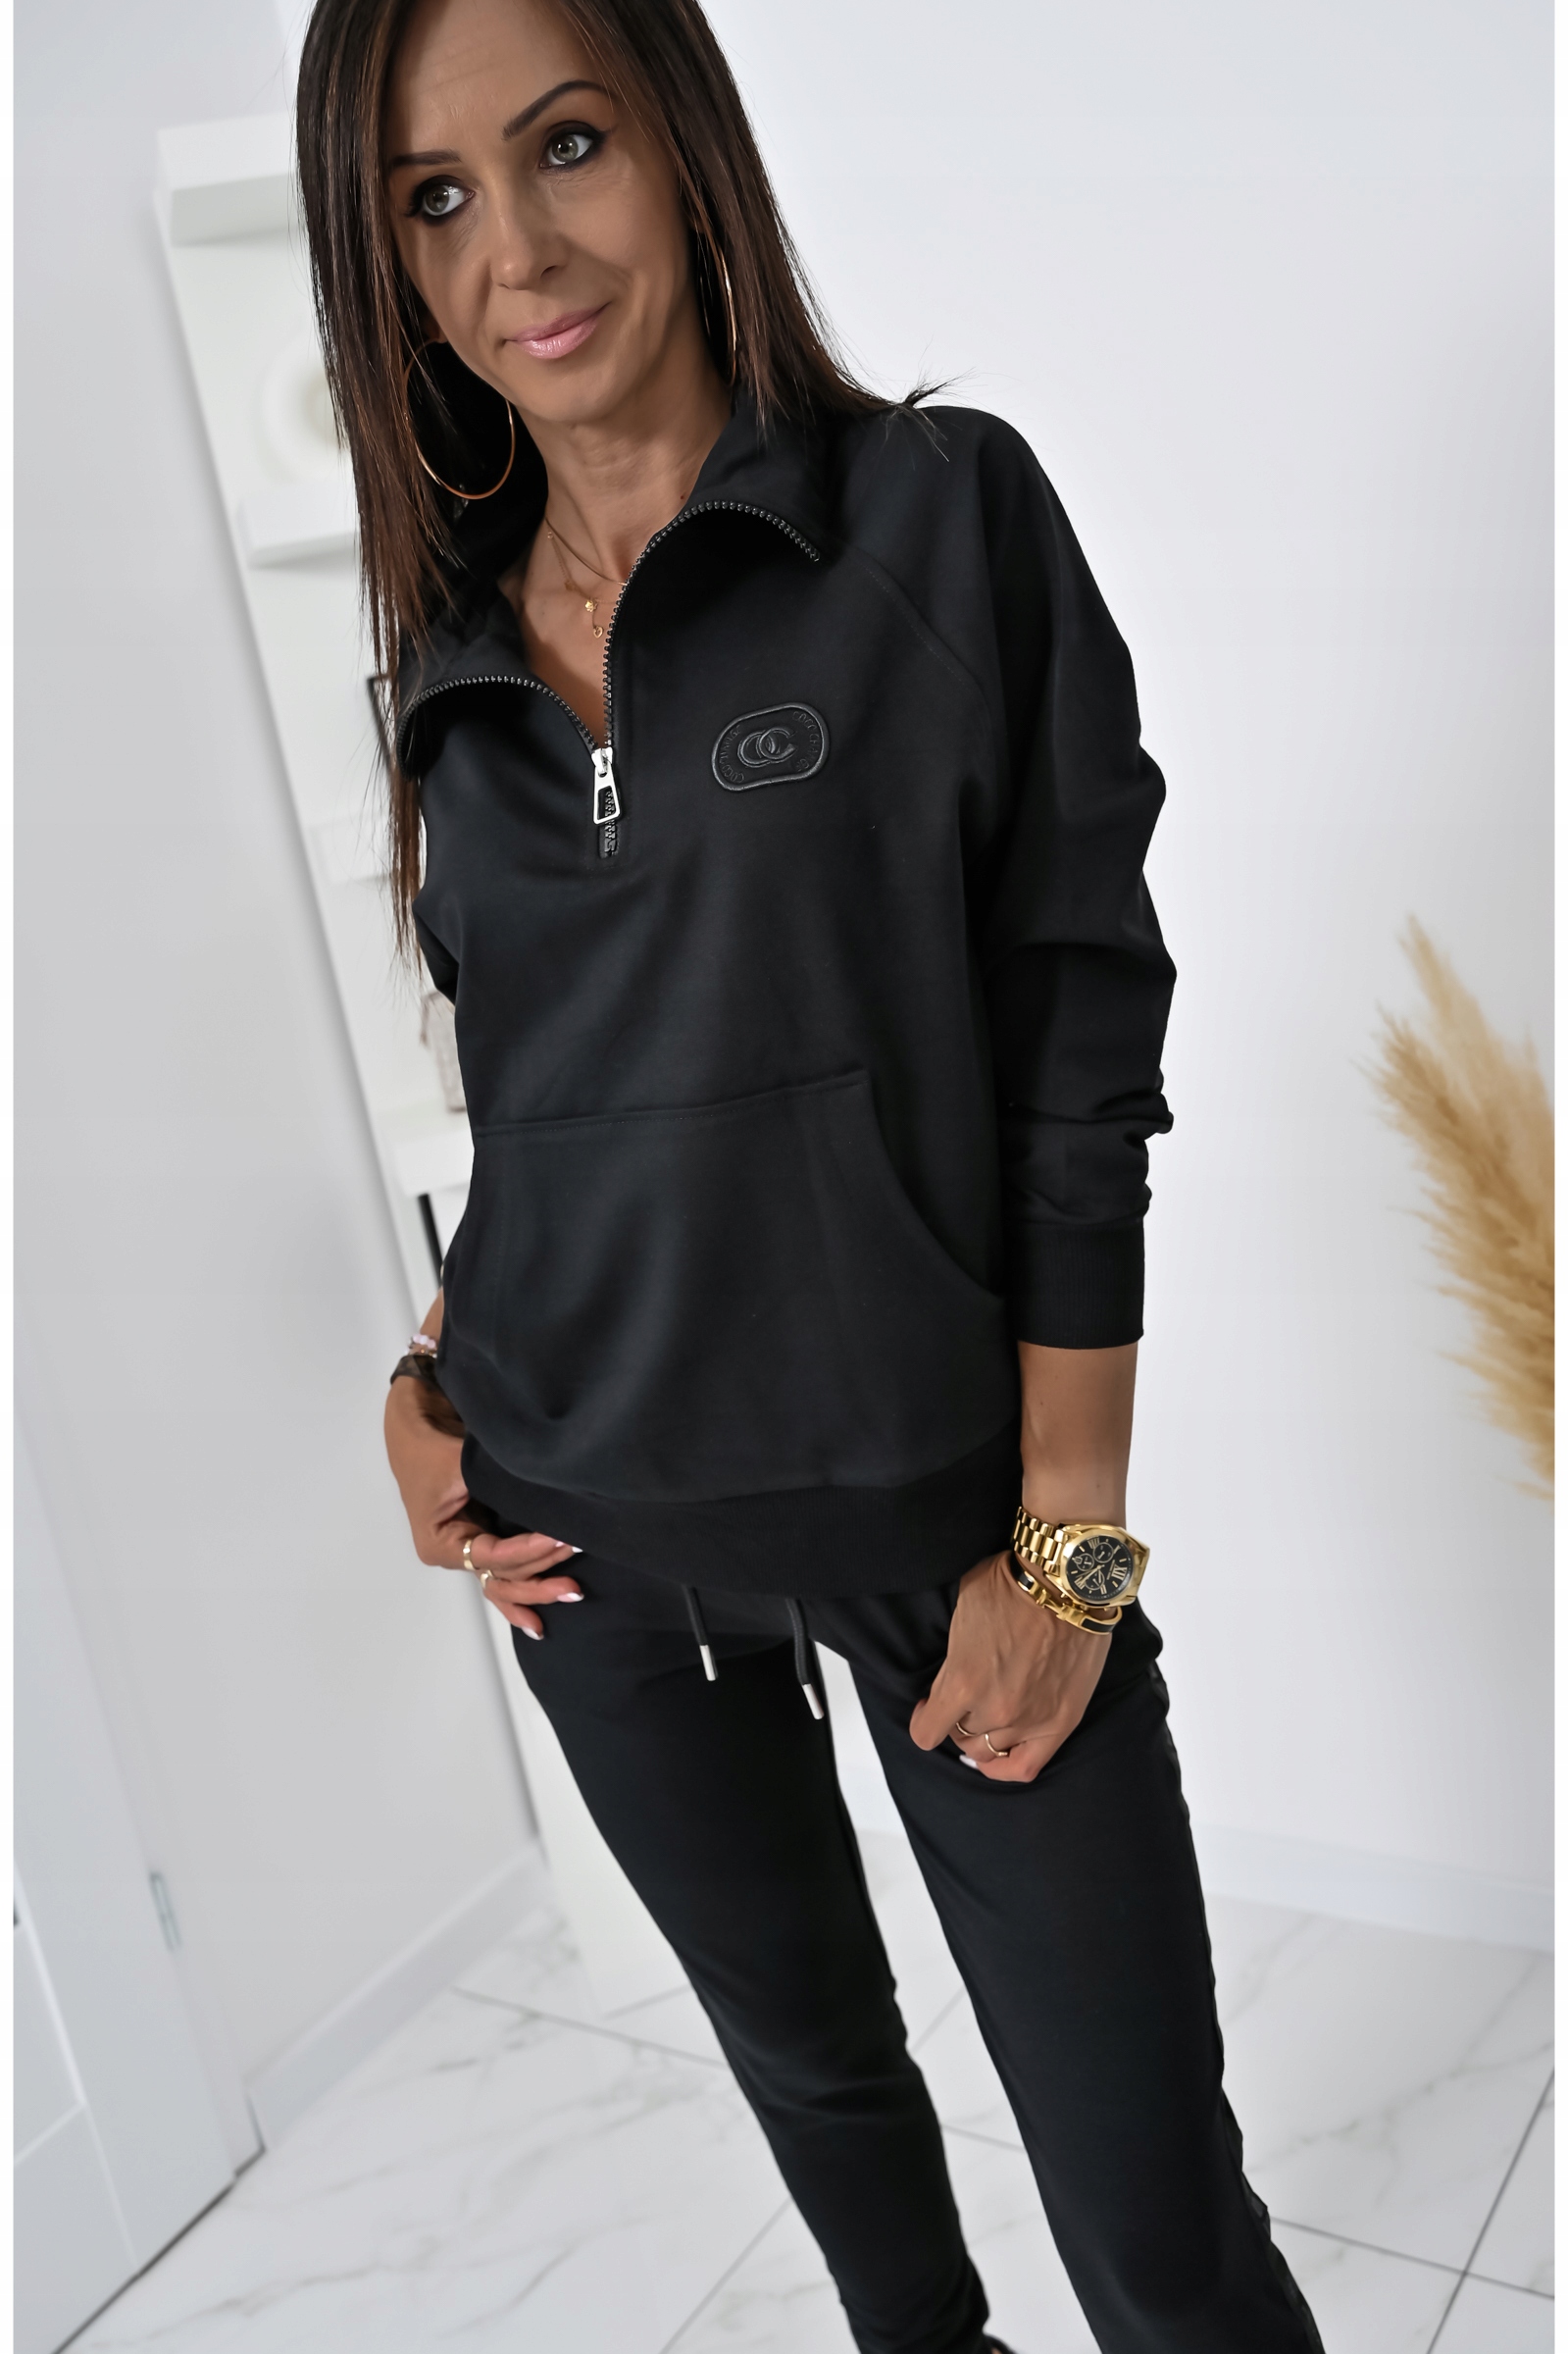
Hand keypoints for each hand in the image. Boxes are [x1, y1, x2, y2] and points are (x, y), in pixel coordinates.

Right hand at [383, 1375, 581, 1637]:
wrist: (418, 1417)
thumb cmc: (430, 1441)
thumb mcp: (458, 1462)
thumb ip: (494, 1483)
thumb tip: (545, 1494)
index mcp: (440, 1542)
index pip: (492, 1556)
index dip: (528, 1551)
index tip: (561, 1538)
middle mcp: (453, 1552)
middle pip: (501, 1577)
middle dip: (539, 1579)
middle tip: (575, 1582)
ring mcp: (469, 1546)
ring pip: (504, 1580)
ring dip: (536, 1588)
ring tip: (571, 1594)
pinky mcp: (484, 1534)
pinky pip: (504, 1572)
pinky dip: (520, 1594)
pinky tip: (538, 1622)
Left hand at [908, 1551, 1110, 1781]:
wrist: (1069, 1582)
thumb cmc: (1014, 1584)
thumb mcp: (965, 1609)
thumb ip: (954, 1652)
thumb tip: (954, 1670)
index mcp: (962, 1681)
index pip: (926, 1731)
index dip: (923, 1720)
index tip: (927, 1707)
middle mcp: (994, 1709)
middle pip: (961, 1735)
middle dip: (958, 1719)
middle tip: (965, 1702)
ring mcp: (1029, 1720)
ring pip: (990, 1751)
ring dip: (984, 1736)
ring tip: (987, 1718)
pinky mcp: (1060, 1722)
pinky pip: (1025, 1767)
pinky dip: (1006, 1770)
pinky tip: (999, 1760)